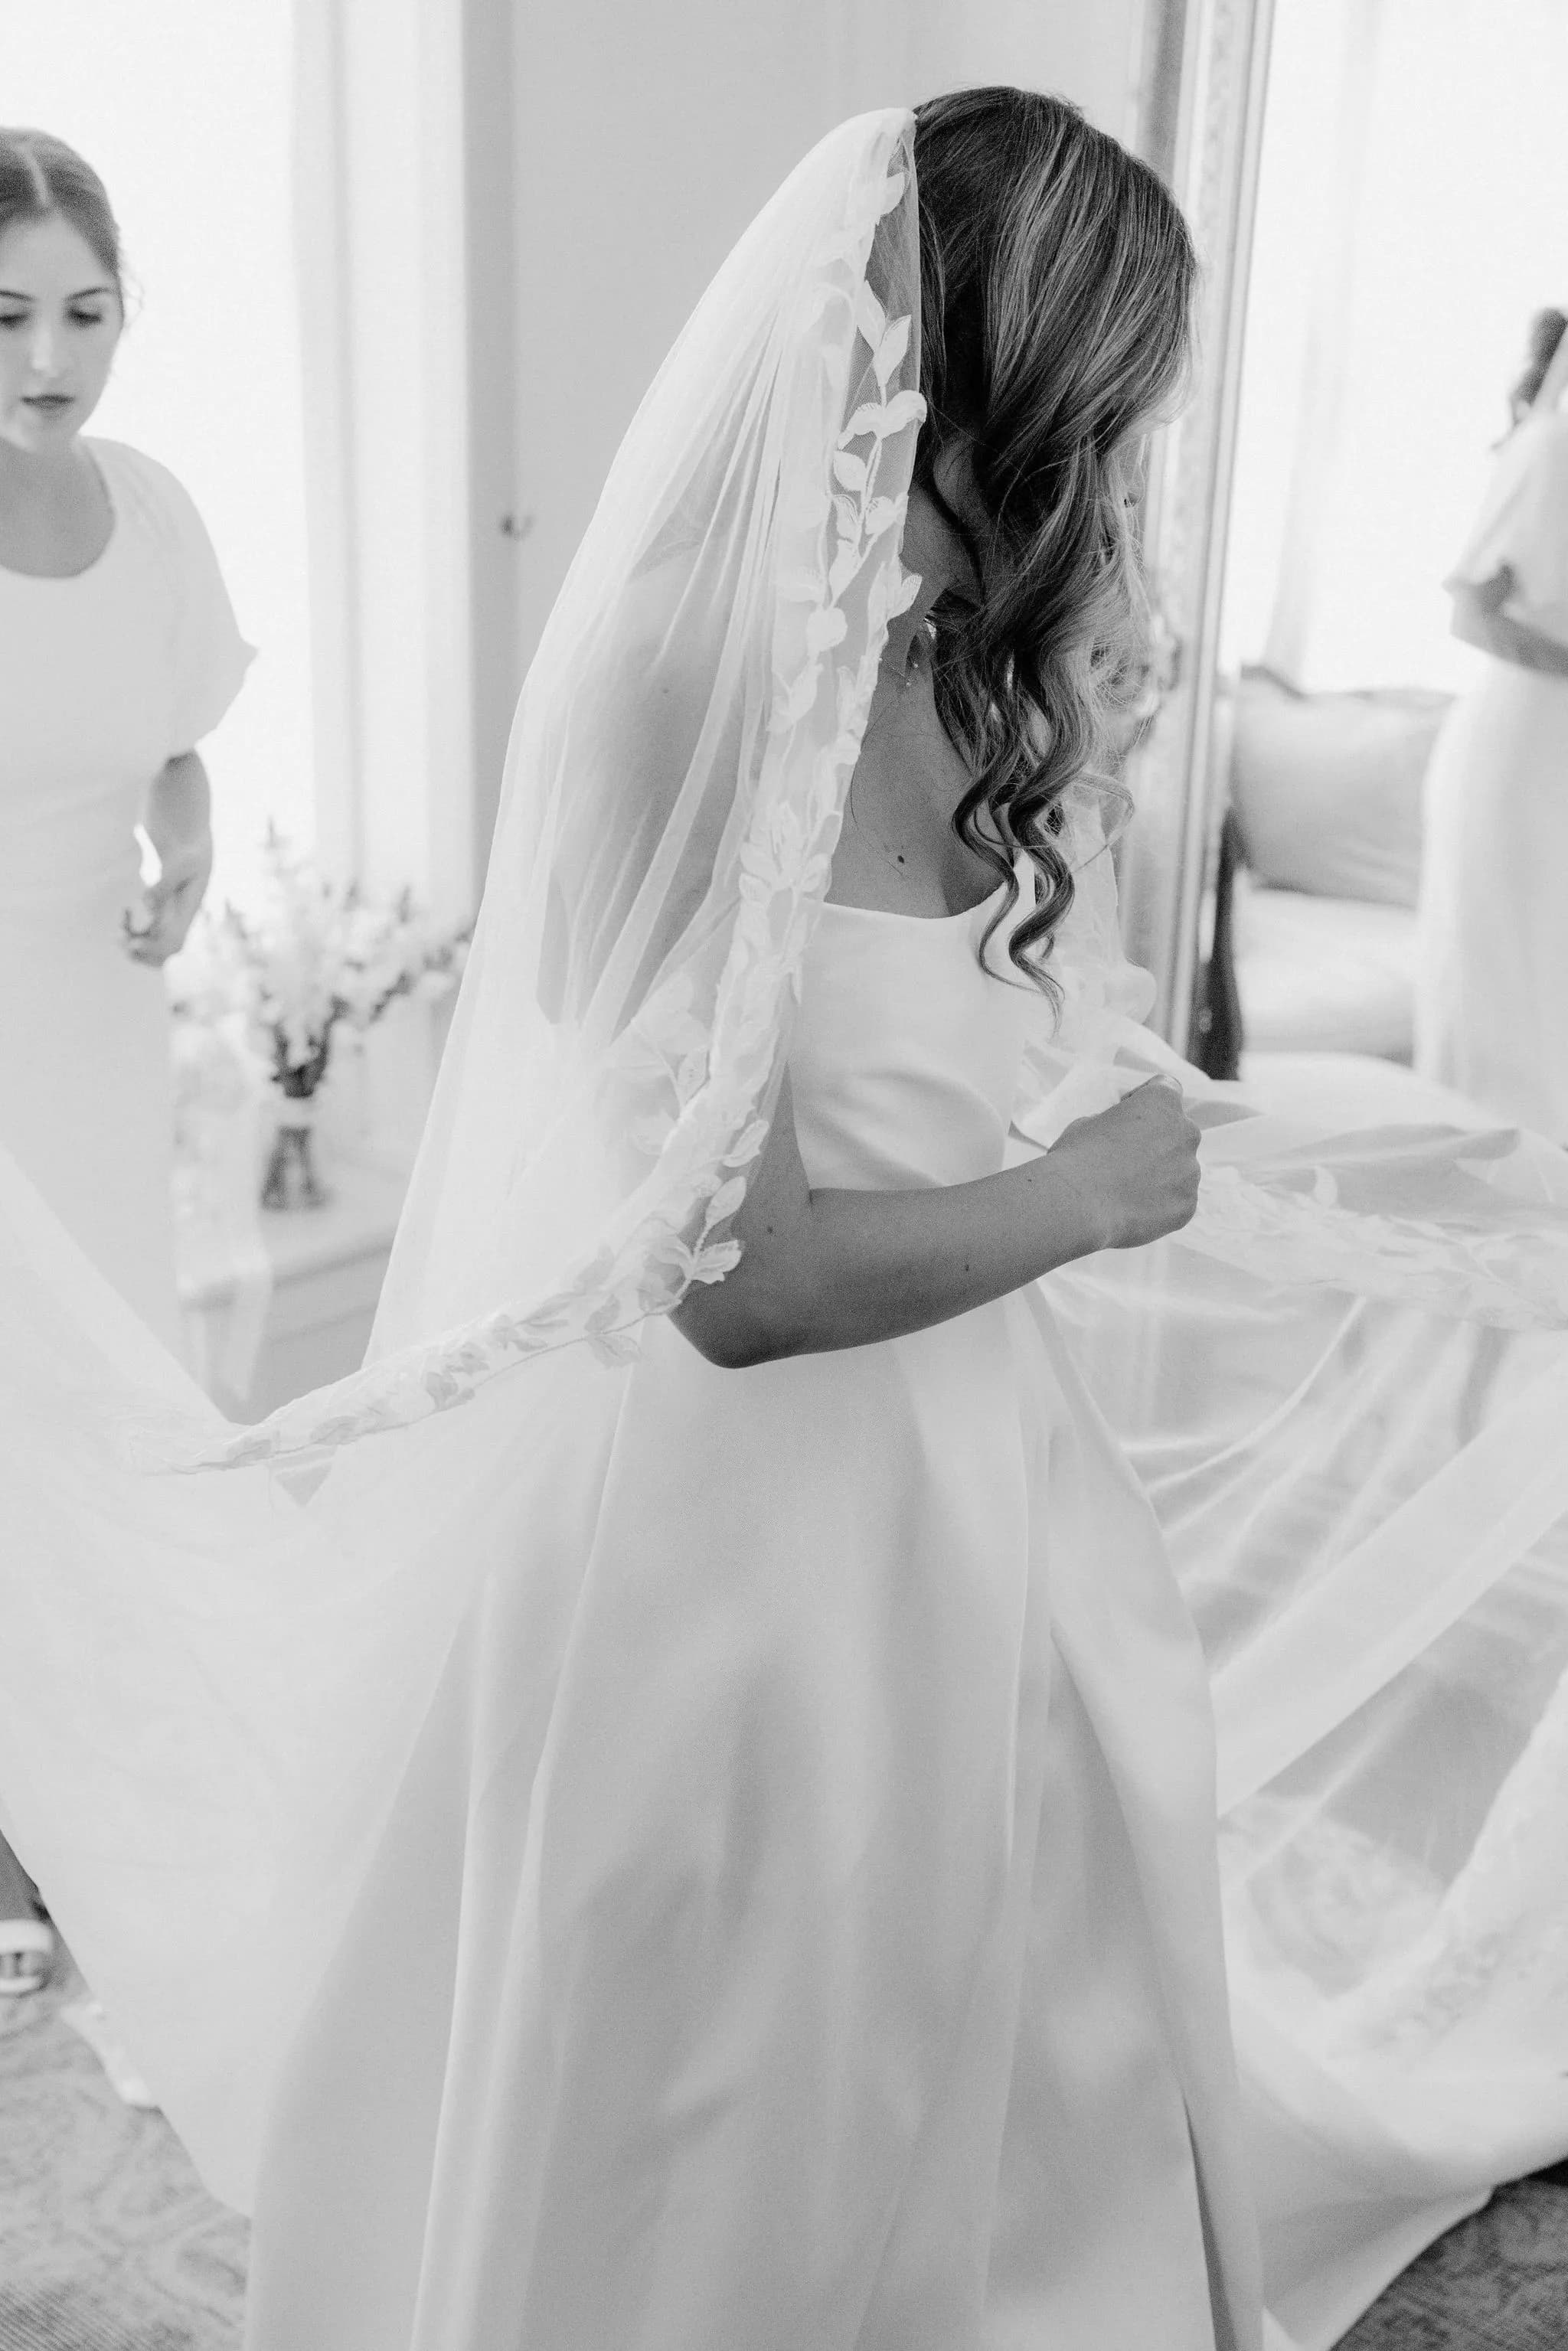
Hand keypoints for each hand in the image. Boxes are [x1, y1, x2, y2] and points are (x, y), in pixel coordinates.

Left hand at [122, 830, 212, 966]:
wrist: (187, 836)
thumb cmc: (185, 846)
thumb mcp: (179, 861)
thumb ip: (163, 884)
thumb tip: (146, 906)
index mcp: (187, 911)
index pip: (174, 943)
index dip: (154, 949)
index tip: (132, 942)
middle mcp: (179, 918)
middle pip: (165, 953)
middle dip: (142, 954)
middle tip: (122, 939)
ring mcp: (169, 915)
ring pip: (154, 946)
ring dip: (133, 945)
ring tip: (118, 932)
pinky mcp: (159, 909)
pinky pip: (146, 932)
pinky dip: (131, 929)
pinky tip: (125, 912)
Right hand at [1047, 1076, 1201, 1251]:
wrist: (1078, 1206)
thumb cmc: (1077, 1159)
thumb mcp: (1089, 1122)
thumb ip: (1118, 1123)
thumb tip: (1123, 1136)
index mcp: (1162, 1102)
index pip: (1167, 1089)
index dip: (1145, 1101)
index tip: (1127, 1117)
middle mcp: (1186, 1132)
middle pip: (1177, 1132)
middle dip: (1156, 1143)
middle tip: (1125, 1161)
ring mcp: (1190, 1172)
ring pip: (1179, 1169)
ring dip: (1160, 1175)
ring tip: (1125, 1190)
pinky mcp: (1187, 1205)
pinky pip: (1177, 1200)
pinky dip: (1160, 1204)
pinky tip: (1132, 1209)